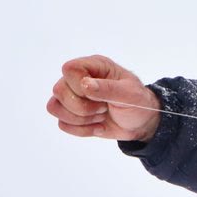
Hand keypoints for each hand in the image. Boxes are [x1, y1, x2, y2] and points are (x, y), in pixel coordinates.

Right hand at [47, 55, 161, 140]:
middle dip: (83, 107)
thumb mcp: (130, 95)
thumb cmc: (138, 103)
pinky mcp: (71, 114)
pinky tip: (98, 126)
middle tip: (104, 108)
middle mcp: (78, 79)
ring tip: (100, 116)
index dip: (79, 85)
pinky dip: (82, 130)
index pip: (69, 69)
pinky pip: (62, 124)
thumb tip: (85, 84)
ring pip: (55, 108)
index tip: (99, 95)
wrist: (141, 123)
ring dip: (81, 119)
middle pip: (59, 90)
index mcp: (94, 66)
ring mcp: (72, 96)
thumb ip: (108, 88)